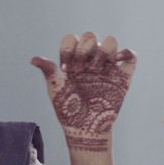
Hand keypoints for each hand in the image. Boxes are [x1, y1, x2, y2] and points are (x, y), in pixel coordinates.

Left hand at [31, 32, 136, 151]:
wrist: (85, 128)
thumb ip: (49, 70)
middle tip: (79, 71)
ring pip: (110, 41)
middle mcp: (90, 60)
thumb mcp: (55, 88)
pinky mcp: (123, 77)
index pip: (71, 39)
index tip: (66, 69)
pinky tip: (115, 62)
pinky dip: (125, 52)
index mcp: (73, 61)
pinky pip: (130, 56)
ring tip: (95, 70)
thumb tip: (33, 59)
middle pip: (90, 36)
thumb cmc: (68, 110)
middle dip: (83, 50)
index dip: (68, 49)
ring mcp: (107, 67)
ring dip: (102, 51)